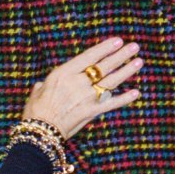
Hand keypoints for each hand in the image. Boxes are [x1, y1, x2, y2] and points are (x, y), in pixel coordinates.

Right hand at [22, 37, 141, 139]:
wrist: (39, 132)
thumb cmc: (35, 111)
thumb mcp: (38, 92)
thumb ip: (44, 85)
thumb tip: (41, 85)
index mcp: (64, 73)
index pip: (89, 56)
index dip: (105, 48)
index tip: (118, 41)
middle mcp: (77, 82)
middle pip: (104, 66)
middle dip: (121, 56)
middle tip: (134, 47)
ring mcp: (86, 97)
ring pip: (111, 82)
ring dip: (126, 71)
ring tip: (139, 62)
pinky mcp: (91, 112)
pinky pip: (111, 104)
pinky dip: (124, 99)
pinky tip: (135, 93)